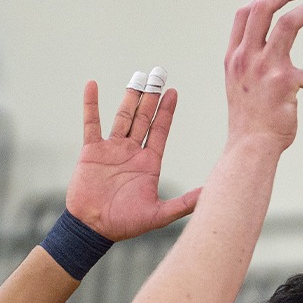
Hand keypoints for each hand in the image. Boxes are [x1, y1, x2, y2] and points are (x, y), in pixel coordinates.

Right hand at [68, 77, 200, 240]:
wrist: (93, 228)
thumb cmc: (125, 224)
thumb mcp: (159, 215)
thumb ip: (184, 204)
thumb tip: (211, 195)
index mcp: (149, 163)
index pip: (160, 131)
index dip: (167, 112)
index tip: (174, 92)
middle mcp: (132, 152)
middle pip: (143, 118)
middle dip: (151, 97)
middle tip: (158, 74)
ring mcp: (112, 149)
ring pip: (122, 116)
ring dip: (129, 97)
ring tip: (138, 77)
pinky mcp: (91, 151)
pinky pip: (91, 123)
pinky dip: (91, 104)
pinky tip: (93, 85)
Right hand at [222, 0, 302, 150]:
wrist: (250, 146)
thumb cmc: (248, 118)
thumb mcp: (239, 83)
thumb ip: (249, 62)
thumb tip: (265, 45)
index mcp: (235, 57)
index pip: (244, 14)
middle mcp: (247, 58)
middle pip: (263, 9)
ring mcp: (265, 69)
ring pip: (287, 24)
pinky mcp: (286, 85)